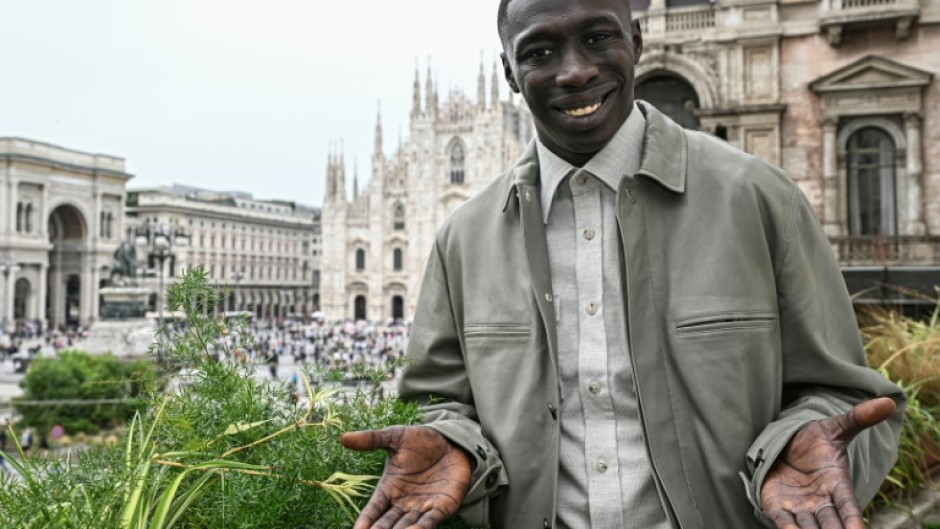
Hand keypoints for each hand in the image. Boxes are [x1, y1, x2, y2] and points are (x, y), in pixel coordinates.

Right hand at [340, 426, 471, 528]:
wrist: (453, 441)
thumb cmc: (422, 441)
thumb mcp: (396, 437)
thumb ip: (372, 440)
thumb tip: (343, 437)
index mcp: (389, 487)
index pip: (374, 507)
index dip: (366, 519)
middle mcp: (403, 501)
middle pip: (388, 522)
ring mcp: (422, 506)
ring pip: (407, 525)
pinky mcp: (442, 507)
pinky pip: (430, 521)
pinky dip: (422, 527)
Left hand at [760, 397, 896, 528]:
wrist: (784, 445)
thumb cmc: (814, 441)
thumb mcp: (835, 427)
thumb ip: (858, 418)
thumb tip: (888, 402)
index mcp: (837, 483)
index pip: (849, 505)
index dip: (854, 519)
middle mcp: (820, 500)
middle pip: (830, 523)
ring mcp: (799, 506)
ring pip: (807, 527)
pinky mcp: (777, 506)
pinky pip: (782, 521)